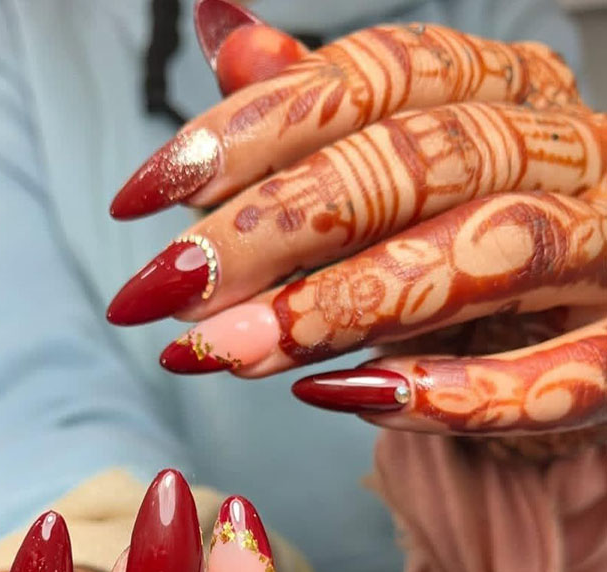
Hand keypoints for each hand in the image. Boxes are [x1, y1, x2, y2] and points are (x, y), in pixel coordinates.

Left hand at [107, 0, 606, 446]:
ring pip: (489, 252)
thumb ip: (318, 109)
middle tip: (173, 288)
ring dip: (347, 305)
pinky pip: (553, 377)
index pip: (377, 77)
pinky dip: (449, 395)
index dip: (252, 127)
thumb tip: (223, 27)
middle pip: (420, 162)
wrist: (579, 327)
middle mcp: (568, 149)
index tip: (143, 198)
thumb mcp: (395, 167)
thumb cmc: (471, 236)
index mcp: (504, 88)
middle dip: (280, 227)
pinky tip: (344, 399)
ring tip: (230, 352)